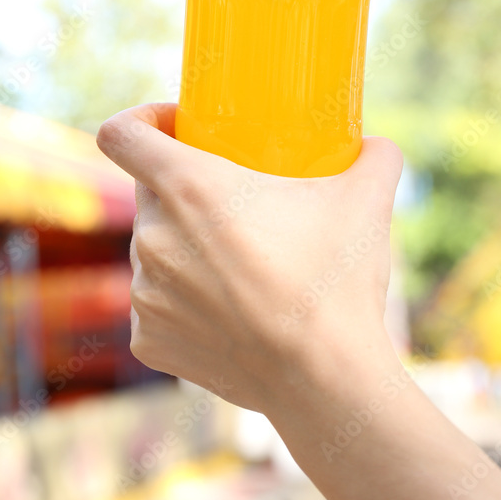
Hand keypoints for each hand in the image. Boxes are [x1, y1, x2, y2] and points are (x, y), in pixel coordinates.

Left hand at [97, 102, 402, 413]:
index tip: (177, 128)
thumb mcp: (366, 198)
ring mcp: (145, 294)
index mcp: (188, 188)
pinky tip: (228, 311)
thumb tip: (378, 145)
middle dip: (183, 190)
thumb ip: (374, 156)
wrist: (324, 378)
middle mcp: (153, 237)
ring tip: (239, 264)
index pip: (121, 134)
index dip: (142, 121)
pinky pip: (157, 304)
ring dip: (185, 247)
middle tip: (234, 202)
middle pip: (148, 193)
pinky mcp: (148, 340)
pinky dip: (184, 302)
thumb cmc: (337, 280)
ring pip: (155, 249)